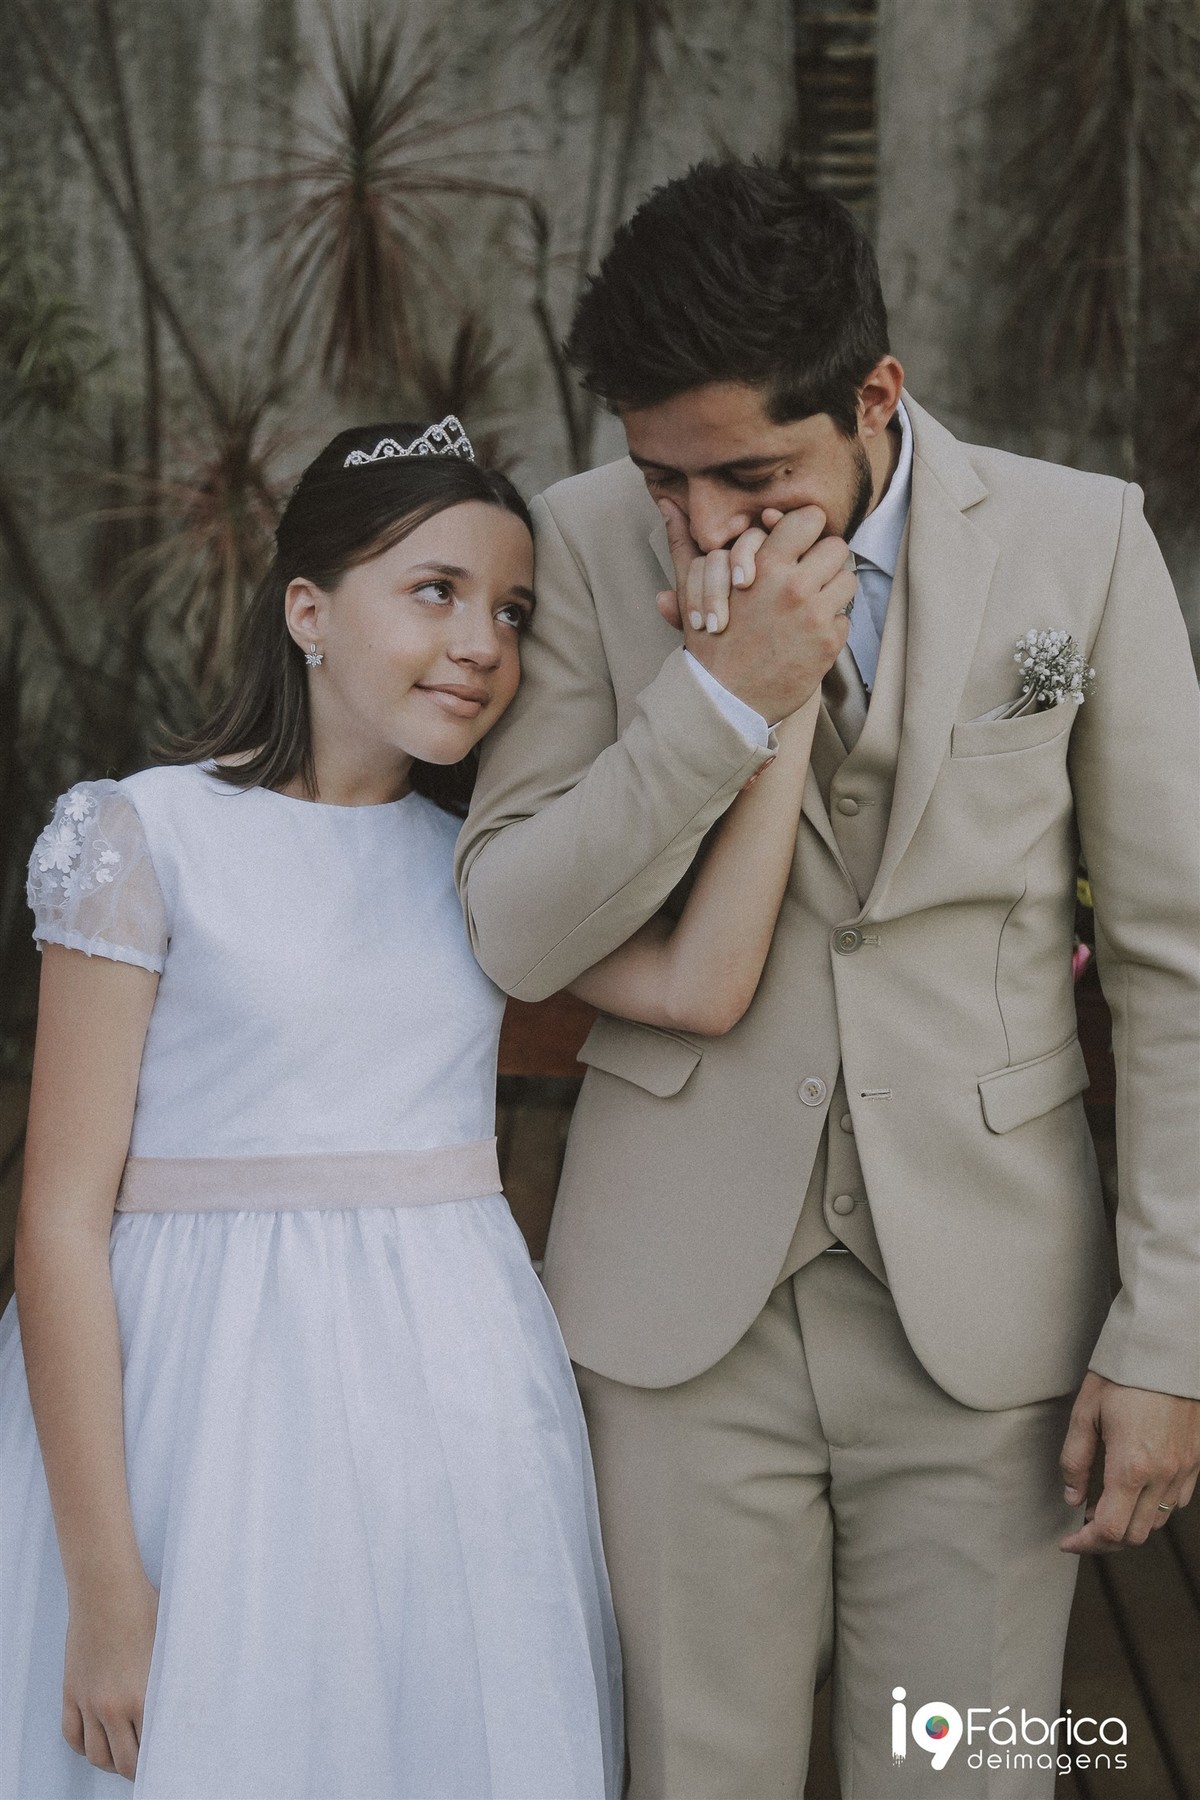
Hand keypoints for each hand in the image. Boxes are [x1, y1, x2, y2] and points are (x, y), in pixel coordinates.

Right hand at [63, 1569, 157, 1779]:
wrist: (106, 1589)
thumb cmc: (146, 1609)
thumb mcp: (171, 1644)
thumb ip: (178, 1677)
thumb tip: (198, 1696)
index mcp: (144, 1697)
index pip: (153, 1750)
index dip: (162, 1761)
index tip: (170, 1761)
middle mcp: (113, 1707)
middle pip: (123, 1762)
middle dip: (137, 1771)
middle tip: (148, 1768)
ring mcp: (89, 1702)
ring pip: (96, 1754)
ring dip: (110, 1762)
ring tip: (123, 1758)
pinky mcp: (71, 1693)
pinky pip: (72, 1736)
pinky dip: (83, 1747)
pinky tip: (96, 1742)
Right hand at [656, 498, 853, 719]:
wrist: (723, 701)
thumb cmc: (708, 644)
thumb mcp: (693, 590)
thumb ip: (685, 544)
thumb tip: (668, 504)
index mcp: (764, 565)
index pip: (810, 519)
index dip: (807, 529)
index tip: (799, 544)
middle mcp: (793, 585)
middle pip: (837, 547)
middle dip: (824, 560)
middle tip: (810, 575)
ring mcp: (814, 615)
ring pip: (847, 580)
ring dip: (832, 591)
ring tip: (811, 606)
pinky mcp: (828, 643)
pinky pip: (846, 618)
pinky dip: (831, 627)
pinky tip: (808, 637)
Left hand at [1058, 1371, 1199, 1552]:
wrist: (1168, 1349)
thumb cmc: (1124, 1374)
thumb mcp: (1086, 1412)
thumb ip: (1075, 1460)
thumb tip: (1072, 1498)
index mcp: (1131, 1467)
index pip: (1110, 1530)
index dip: (1086, 1543)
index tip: (1069, 1542)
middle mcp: (1163, 1476)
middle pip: (1135, 1535)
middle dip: (1106, 1538)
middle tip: (1084, 1523)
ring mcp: (1184, 1470)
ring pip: (1158, 1521)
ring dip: (1131, 1522)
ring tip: (1107, 1504)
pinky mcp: (1196, 1460)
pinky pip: (1177, 1500)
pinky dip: (1154, 1507)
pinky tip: (1136, 1488)